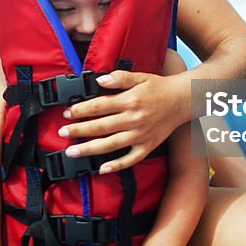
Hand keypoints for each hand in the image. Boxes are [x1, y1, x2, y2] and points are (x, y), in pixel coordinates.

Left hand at [60, 71, 184, 172]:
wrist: (183, 100)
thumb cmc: (159, 87)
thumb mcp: (140, 76)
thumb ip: (119, 78)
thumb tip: (99, 80)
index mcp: (130, 100)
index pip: (99, 106)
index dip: (81, 110)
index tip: (67, 113)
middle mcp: (134, 119)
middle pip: (101, 127)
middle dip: (79, 130)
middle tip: (62, 133)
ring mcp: (140, 135)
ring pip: (111, 144)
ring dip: (90, 149)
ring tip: (72, 152)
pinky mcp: (148, 146)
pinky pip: (131, 159)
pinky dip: (117, 165)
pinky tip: (102, 169)